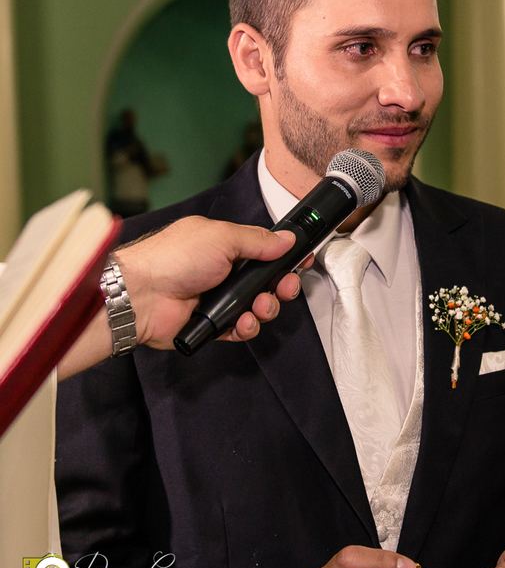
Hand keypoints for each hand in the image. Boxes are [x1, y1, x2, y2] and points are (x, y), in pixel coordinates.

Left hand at [57, 217, 311, 379]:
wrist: (140, 295)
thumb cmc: (173, 259)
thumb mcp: (222, 237)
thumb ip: (259, 240)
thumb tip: (287, 238)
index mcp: (225, 247)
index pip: (265, 252)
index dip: (285, 258)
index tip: (301, 262)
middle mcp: (223, 273)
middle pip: (267, 282)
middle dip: (282, 286)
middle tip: (285, 287)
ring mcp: (217, 300)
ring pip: (258, 307)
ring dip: (266, 308)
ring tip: (259, 307)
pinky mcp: (212, 325)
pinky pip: (240, 330)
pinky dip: (246, 327)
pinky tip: (242, 322)